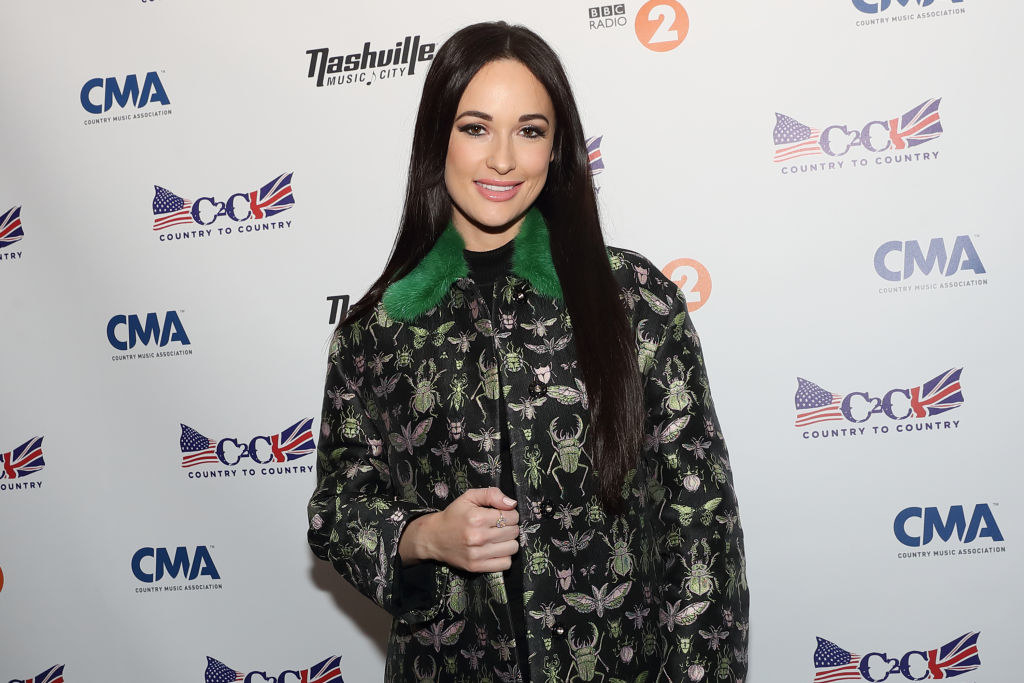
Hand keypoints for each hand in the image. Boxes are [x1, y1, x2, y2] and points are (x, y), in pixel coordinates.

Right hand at [399, 487, 519, 572]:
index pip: (512, 516)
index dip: (510, 514)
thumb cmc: (454, 515)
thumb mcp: (469, 497)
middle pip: (514, 532)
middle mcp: (478, 537)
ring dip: (509, 541)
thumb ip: (492, 494)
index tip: (502, 515)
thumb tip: (512, 503)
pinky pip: (505, 563)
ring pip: (512, 548)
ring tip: (498, 537)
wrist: (434, 537)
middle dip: (510, 526)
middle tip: (499, 525)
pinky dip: (504, 556)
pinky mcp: (476, 566)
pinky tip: (496, 549)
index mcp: (477, 518)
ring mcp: (477, 554)